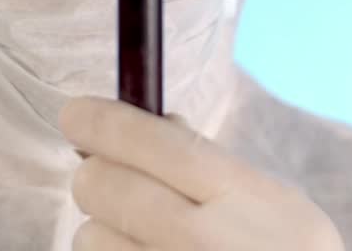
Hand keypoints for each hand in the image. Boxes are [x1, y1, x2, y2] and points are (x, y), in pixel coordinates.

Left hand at [59, 96, 344, 250]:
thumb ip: (214, 164)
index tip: (75, 114)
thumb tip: (142, 123)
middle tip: (109, 178)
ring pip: (88, 235)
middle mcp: (208, 243)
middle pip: (104, 185)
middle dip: (98, 175)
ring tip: (142, 238)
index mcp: (251, 202)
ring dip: (102, 230)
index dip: (105, 123)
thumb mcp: (275, 207)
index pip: (159, 145)